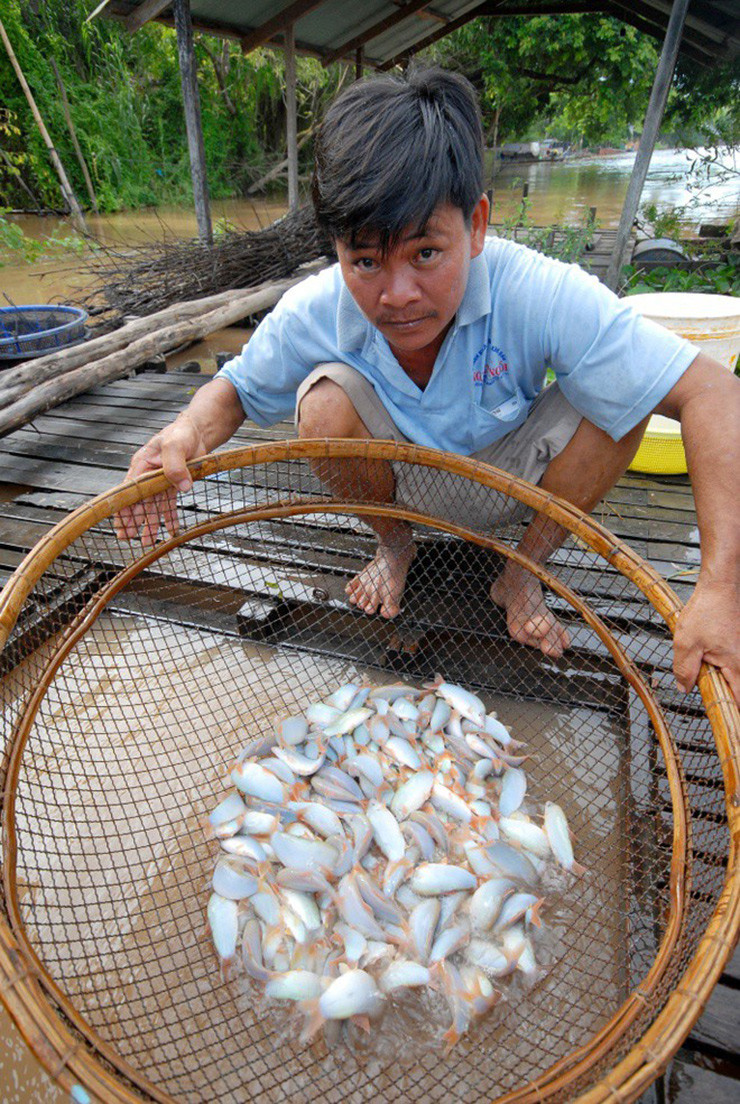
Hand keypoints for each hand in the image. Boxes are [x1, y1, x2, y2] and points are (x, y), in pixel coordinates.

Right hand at [114, 414, 206, 546]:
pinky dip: (170, 518)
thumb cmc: (182, 432)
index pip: (129, 491)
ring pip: (153, 506)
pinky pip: (169, 504)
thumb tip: (183, 487)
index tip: (120, 524)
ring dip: (150, 524)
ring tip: (147, 542)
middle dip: (133, 521)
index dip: (123, 508)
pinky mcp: (173, 483)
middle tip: (128, 538)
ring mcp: (160, 480)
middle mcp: (148, 475)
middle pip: (138, 502)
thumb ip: (175, 465)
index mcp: (142, 465)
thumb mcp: (175, 446)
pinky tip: (171, 531)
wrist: (198, 430)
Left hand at [673, 579, 738, 703]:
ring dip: (720, 678)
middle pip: (737, 691)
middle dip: (721, 693)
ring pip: (734, 676)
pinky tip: (709, 654)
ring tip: (705, 664)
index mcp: (737, 665)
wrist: (720, 587)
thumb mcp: (686, 643)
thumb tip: (684, 688)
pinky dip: (722, 665)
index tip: (719, 715)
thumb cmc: (708, 609)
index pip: (739, 702)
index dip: (729, 712)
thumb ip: (685, 670)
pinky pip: (733, 664)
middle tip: (705, 685)